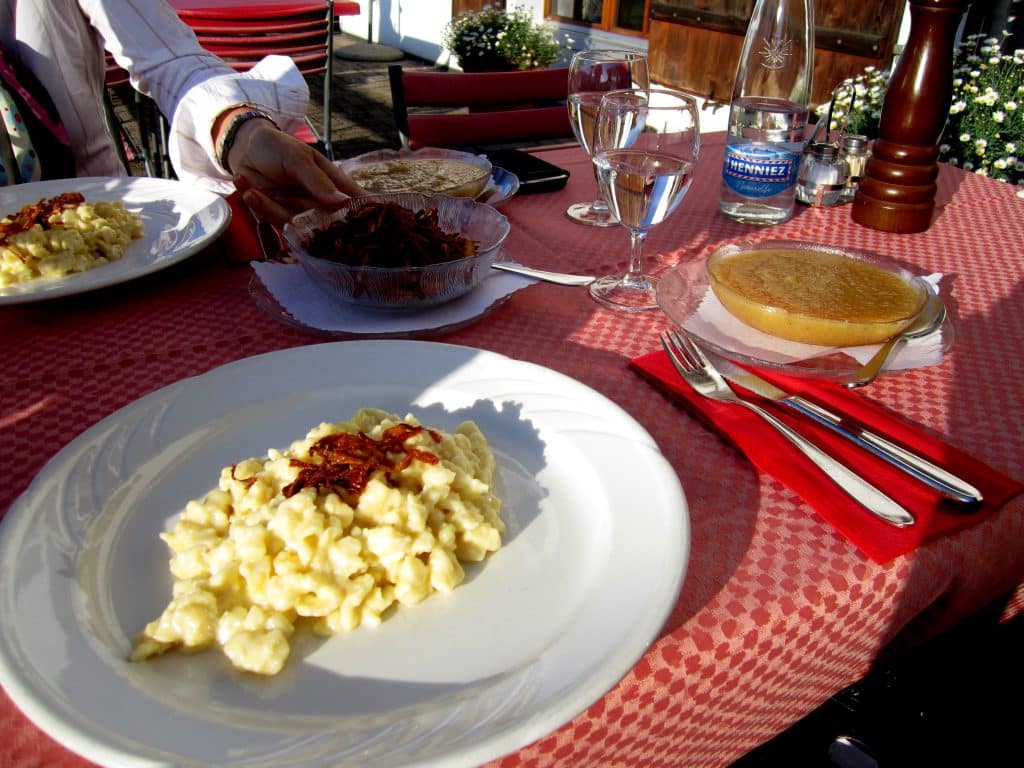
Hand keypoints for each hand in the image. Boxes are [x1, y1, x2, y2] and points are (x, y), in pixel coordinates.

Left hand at [225, 117, 365, 224]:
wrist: (245, 149)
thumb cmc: (278, 147)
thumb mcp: (298, 158)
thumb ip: (318, 181)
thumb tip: (343, 202)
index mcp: (334, 184)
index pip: (356, 203)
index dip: (363, 216)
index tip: (363, 226)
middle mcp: (320, 203)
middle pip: (327, 222)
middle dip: (309, 219)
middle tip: (287, 205)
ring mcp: (299, 212)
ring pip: (296, 224)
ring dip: (271, 208)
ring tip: (254, 193)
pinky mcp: (278, 217)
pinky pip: (272, 220)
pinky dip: (258, 205)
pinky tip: (246, 188)